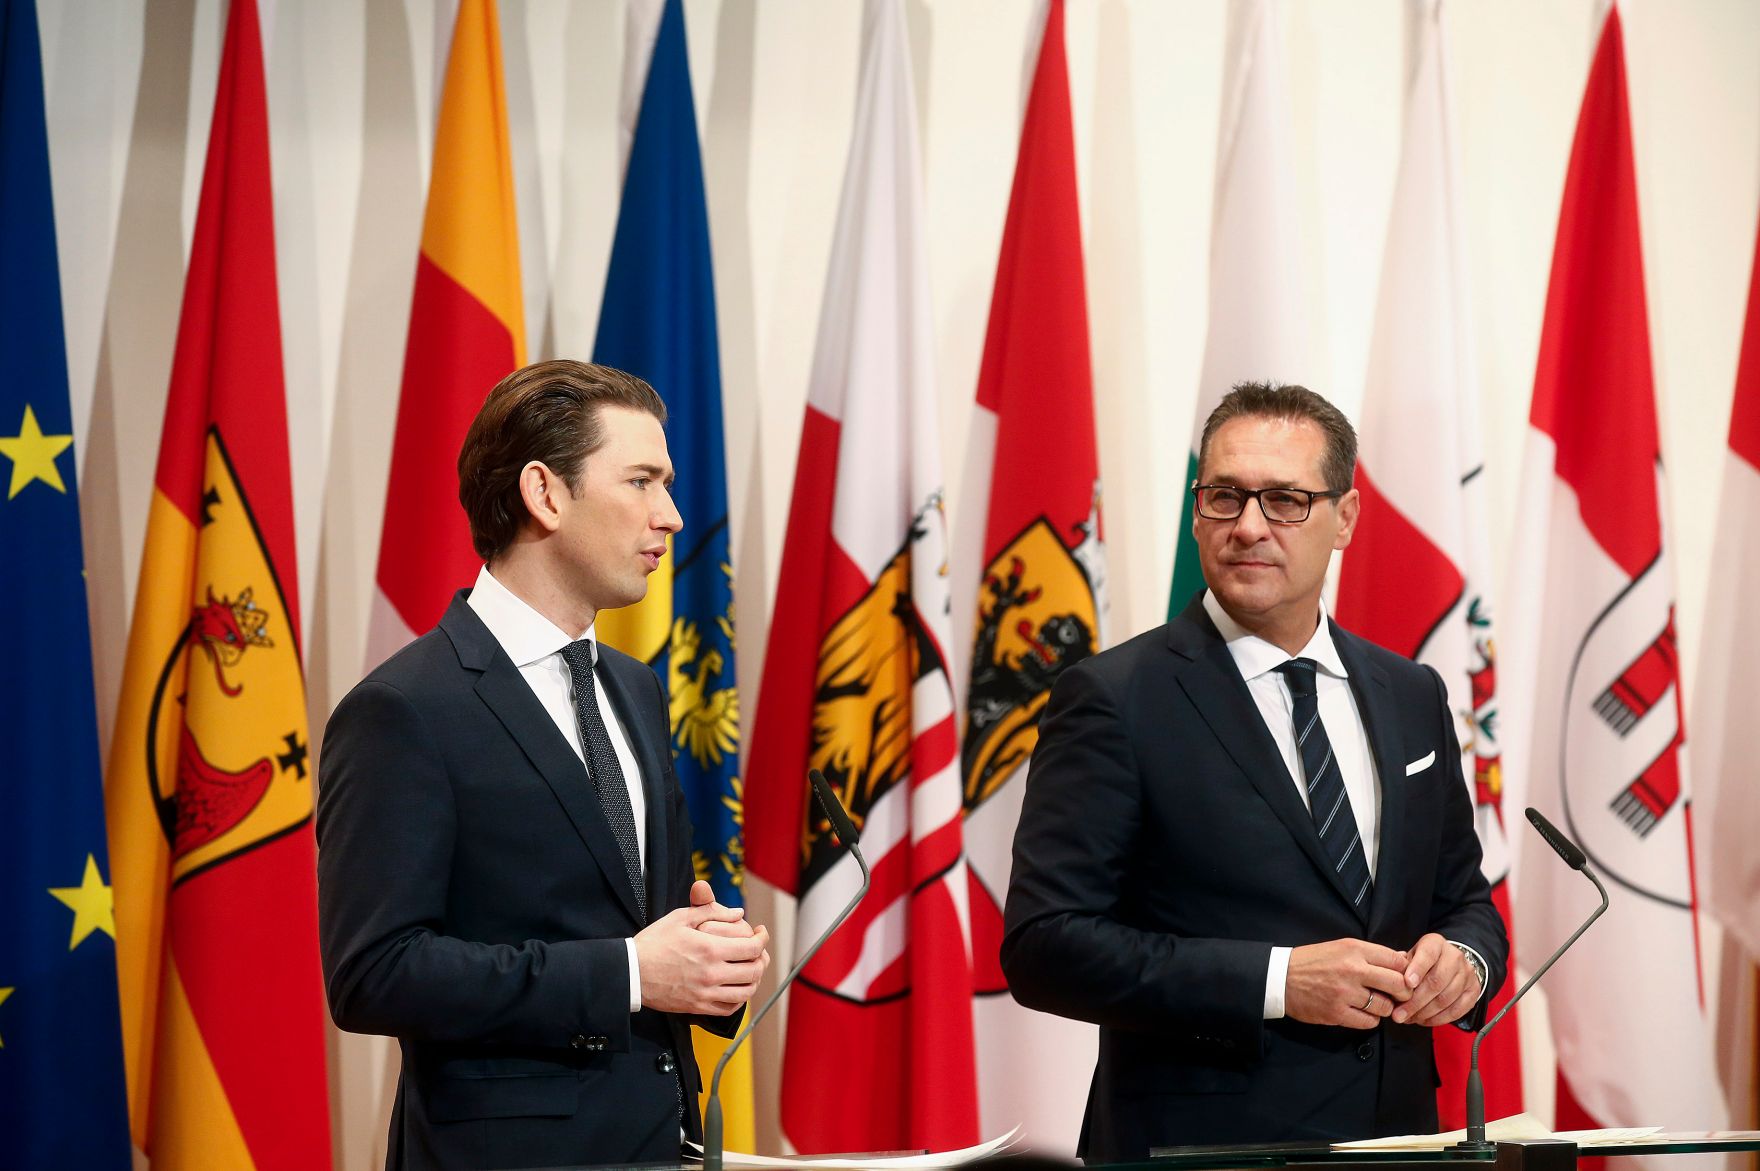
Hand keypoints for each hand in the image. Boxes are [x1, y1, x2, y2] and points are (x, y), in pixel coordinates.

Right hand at [635, 885, 770, 1015]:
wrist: (631, 972)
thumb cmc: (654, 942)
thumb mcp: (680, 918)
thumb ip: (711, 911)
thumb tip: (738, 913)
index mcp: (710, 949)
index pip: (752, 948)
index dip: (762, 939)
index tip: (761, 933)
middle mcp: (711, 974)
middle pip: (754, 971)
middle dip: (762, 959)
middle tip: (758, 951)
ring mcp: (705, 994)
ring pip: (745, 993)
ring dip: (753, 980)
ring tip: (750, 969)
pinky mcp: (698, 1008)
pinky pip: (729, 1009)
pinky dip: (739, 999)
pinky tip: (736, 988)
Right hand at [1286, 938, 1410, 1028]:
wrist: (1282, 977)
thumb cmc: (1312, 961)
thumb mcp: (1341, 947)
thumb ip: (1370, 954)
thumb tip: (1401, 959)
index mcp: (1354, 949)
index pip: (1397, 960)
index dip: (1406, 971)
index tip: (1403, 978)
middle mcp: (1353, 970)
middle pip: (1398, 984)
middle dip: (1403, 992)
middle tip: (1399, 996)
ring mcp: (1346, 993)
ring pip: (1385, 1006)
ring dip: (1384, 1008)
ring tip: (1375, 1004)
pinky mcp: (1338, 1013)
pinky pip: (1369, 1022)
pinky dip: (1370, 1019)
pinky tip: (1362, 1012)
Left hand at [1393, 933, 1479, 1026]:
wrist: (1451, 962)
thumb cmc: (1424, 960)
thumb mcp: (1411, 955)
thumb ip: (1401, 966)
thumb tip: (1390, 981)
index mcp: (1435, 943)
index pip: (1427, 954)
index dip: (1417, 969)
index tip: (1407, 984)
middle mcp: (1454, 957)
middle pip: (1436, 981)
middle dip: (1416, 1001)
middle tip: (1400, 1014)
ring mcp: (1467, 974)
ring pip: (1446, 998)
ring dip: (1425, 1013)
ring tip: (1409, 1019)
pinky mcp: (1474, 991)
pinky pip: (1458, 1010)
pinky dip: (1439, 1019)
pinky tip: (1424, 1021)